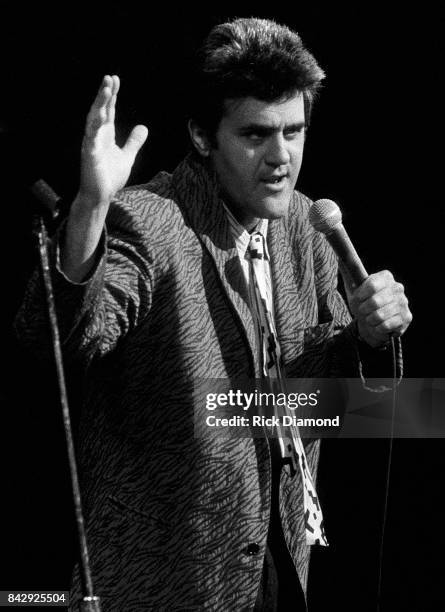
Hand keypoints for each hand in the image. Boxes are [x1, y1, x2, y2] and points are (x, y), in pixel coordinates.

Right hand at [78, 74, 147, 205]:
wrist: (100, 196)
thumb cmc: (110, 176)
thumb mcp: (127, 156)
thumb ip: (133, 141)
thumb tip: (143, 127)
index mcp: (105, 134)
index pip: (108, 110)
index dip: (111, 95)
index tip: (115, 79)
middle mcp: (97, 135)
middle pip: (100, 109)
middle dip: (104, 94)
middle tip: (109, 77)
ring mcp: (92, 143)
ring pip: (94, 119)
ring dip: (99, 104)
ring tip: (105, 89)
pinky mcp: (89, 154)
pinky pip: (90, 137)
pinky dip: (93, 126)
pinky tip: (98, 115)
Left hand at [346, 270, 412, 347]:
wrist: (372, 323)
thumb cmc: (363, 303)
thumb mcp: (353, 289)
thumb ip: (348, 274)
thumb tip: (340, 260)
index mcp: (385, 277)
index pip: (371, 284)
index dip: (361, 295)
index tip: (358, 298)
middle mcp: (398, 287)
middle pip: (375, 301)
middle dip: (364, 309)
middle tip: (363, 310)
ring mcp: (404, 302)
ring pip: (379, 315)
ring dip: (370, 320)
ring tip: (370, 318)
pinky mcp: (407, 317)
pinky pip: (386, 325)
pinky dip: (377, 328)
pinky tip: (379, 325)